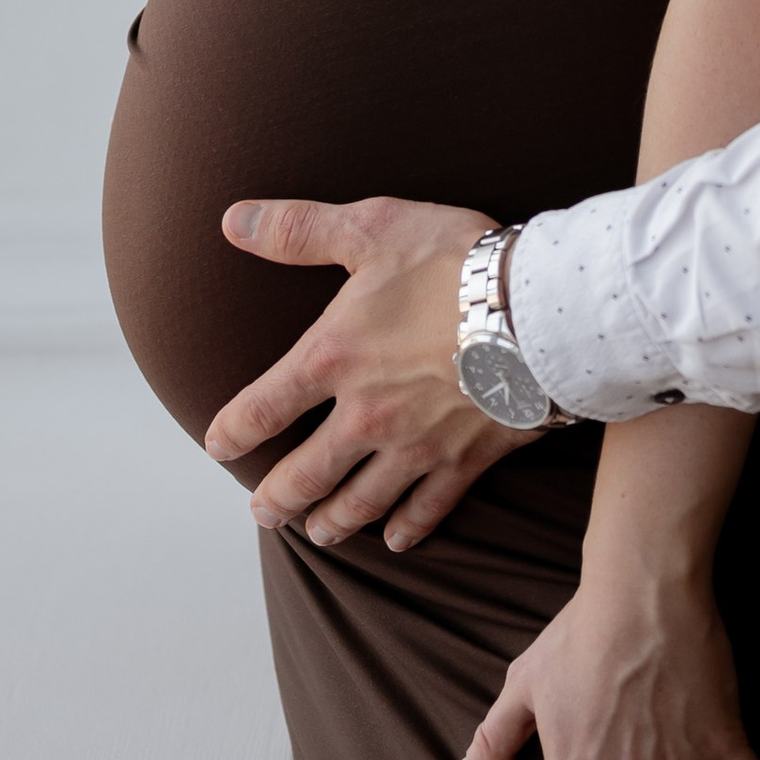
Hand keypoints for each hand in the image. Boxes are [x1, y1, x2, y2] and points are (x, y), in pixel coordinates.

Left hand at [205, 194, 520, 550]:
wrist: (540, 309)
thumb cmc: (456, 262)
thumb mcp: (373, 229)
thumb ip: (299, 230)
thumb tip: (233, 220)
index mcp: (332, 359)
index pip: (262, 409)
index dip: (232, 433)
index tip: (218, 447)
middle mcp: (365, 415)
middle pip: (305, 475)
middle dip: (277, 499)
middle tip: (263, 513)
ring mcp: (415, 445)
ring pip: (360, 502)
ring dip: (332, 522)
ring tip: (317, 534)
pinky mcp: (465, 460)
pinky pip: (428, 508)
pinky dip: (407, 528)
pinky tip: (394, 539)